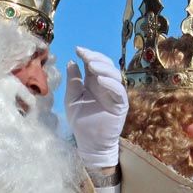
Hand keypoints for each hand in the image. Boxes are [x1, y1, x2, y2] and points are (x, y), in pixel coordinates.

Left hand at [65, 47, 128, 168]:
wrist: (89, 142)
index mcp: (93, 82)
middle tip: (85, 55)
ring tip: (91, 65)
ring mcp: (114, 94)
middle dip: (96, 58)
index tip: (78, 49)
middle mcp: (105, 85)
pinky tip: (99, 80)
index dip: (88, 55)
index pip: (94, 64)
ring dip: (103, 68)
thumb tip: (72, 62)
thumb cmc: (81, 121)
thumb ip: (73, 81)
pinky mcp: (120, 105)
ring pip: (114, 75)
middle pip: (106, 66)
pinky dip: (110, 83)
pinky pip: (118, 91)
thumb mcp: (72, 99)